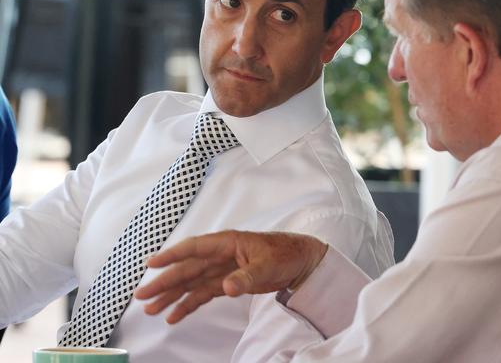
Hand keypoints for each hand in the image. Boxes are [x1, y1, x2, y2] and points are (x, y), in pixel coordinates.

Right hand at [134, 230, 327, 323]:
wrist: (300, 261)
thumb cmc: (284, 254)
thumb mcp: (267, 265)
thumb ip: (246, 277)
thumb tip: (226, 287)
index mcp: (226, 243)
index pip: (193, 248)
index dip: (172, 256)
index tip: (150, 264)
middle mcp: (219, 255)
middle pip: (187, 269)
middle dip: (164, 282)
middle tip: (142, 296)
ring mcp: (221, 269)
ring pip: (191, 283)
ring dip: (171, 296)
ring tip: (150, 309)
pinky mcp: (226, 283)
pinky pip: (202, 293)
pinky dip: (188, 304)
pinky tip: (174, 315)